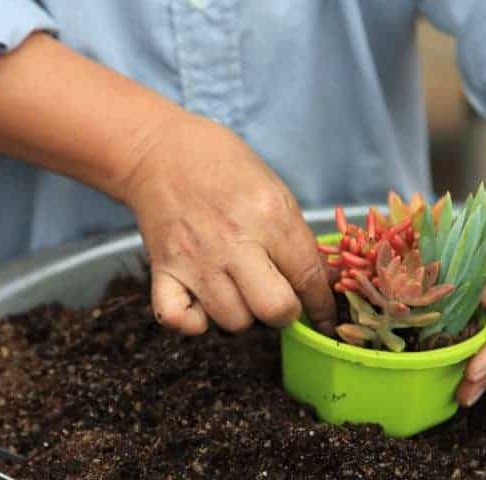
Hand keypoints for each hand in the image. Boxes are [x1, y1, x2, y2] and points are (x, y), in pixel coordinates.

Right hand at [125, 115, 336, 335]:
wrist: (160, 150)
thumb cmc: (222, 165)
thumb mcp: (274, 189)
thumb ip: (296, 238)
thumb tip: (322, 283)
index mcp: (269, 216)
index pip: (308, 277)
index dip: (322, 306)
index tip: (325, 318)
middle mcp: (233, 242)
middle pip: (275, 311)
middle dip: (284, 312)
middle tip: (277, 298)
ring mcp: (195, 260)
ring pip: (233, 322)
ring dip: (242, 314)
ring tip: (237, 291)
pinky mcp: (163, 271)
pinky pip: (178, 321)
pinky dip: (193, 323)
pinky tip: (202, 305)